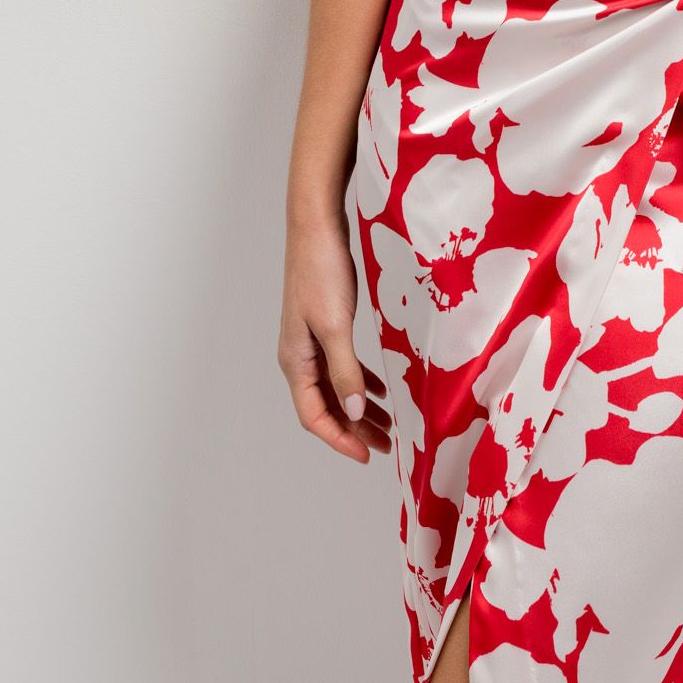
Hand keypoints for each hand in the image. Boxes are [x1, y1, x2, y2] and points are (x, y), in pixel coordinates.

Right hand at [278, 211, 393, 462]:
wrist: (317, 227)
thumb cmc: (321, 272)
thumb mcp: (336, 324)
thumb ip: (345, 369)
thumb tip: (353, 412)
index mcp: (295, 361)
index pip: (313, 416)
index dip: (340, 439)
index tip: (367, 455)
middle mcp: (299, 356)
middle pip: (325, 406)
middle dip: (353, 429)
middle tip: (384, 445)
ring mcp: (311, 340)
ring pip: (334, 387)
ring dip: (357, 408)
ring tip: (387, 424)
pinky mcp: (324, 324)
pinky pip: (340, 365)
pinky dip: (358, 380)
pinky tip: (378, 388)